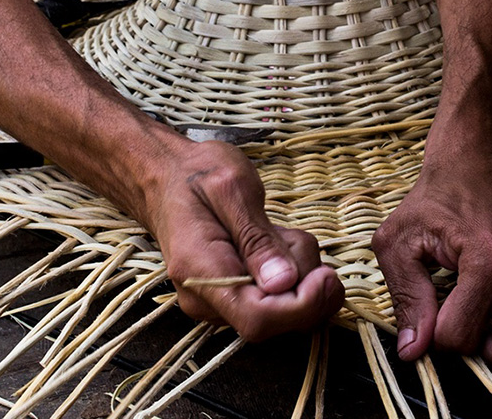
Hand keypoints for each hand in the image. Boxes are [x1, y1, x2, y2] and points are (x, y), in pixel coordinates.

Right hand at [142, 140, 343, 340]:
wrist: (164, 176)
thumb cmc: (196, 174)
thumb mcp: (231, 188)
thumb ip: (257, 237)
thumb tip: (284, 283)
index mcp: (200, 271)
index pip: (258, 318)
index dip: (302, 306)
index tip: (327, 276)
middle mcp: (207, 300)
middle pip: (278, 317)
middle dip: (305, 279)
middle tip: (289, 233)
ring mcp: (218, 303)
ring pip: (284, 306)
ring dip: (298, 269)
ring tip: (273, 229)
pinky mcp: (234, 299)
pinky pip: (278, 298)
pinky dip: (290, 271)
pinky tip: (270, 242)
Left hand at [373, 132, 491, 366]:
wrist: (475, 159)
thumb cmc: (435, 202)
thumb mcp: (399, 241)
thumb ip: (406, 297)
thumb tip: (415, 351)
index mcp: (488, 255)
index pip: (462, 337)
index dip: (440, 336)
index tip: (436, 313)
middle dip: (487, 346)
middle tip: (474, 317)